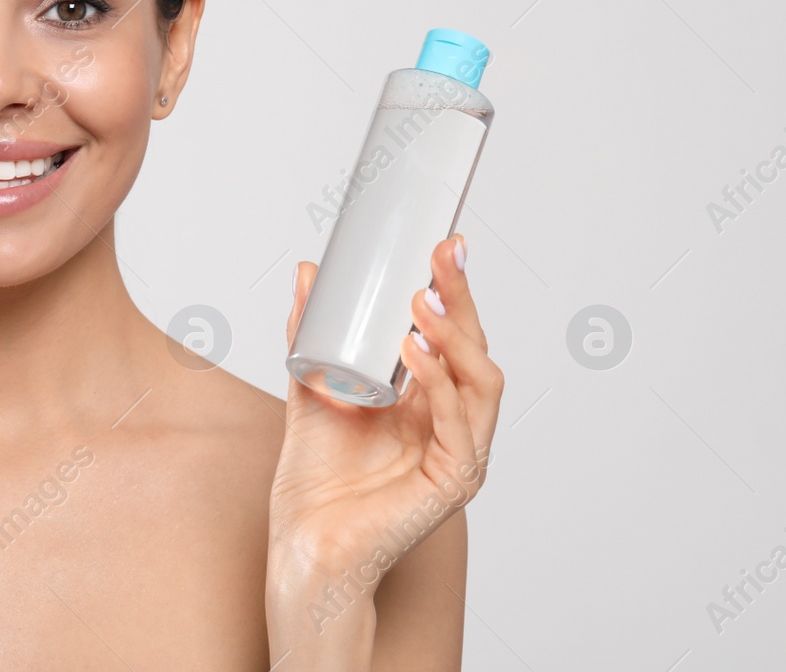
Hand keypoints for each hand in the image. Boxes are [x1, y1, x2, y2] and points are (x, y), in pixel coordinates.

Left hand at [269, 233, 503, 585]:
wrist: (304, 540)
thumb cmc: (316, 477)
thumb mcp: (311, 384)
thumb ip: (310, 331)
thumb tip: (308, 270)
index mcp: (430, 401)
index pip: (454, 336)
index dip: (453, 291)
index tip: (441, 245)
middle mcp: (454, 424)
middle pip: (475, 349)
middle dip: (461, 298)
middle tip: (441, 256)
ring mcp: (460, 454)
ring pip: (482, 382)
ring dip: (454, 337)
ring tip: (420, 302)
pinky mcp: (452, 482)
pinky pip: (460, 426)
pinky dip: (440, 384)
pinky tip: (414, 353)